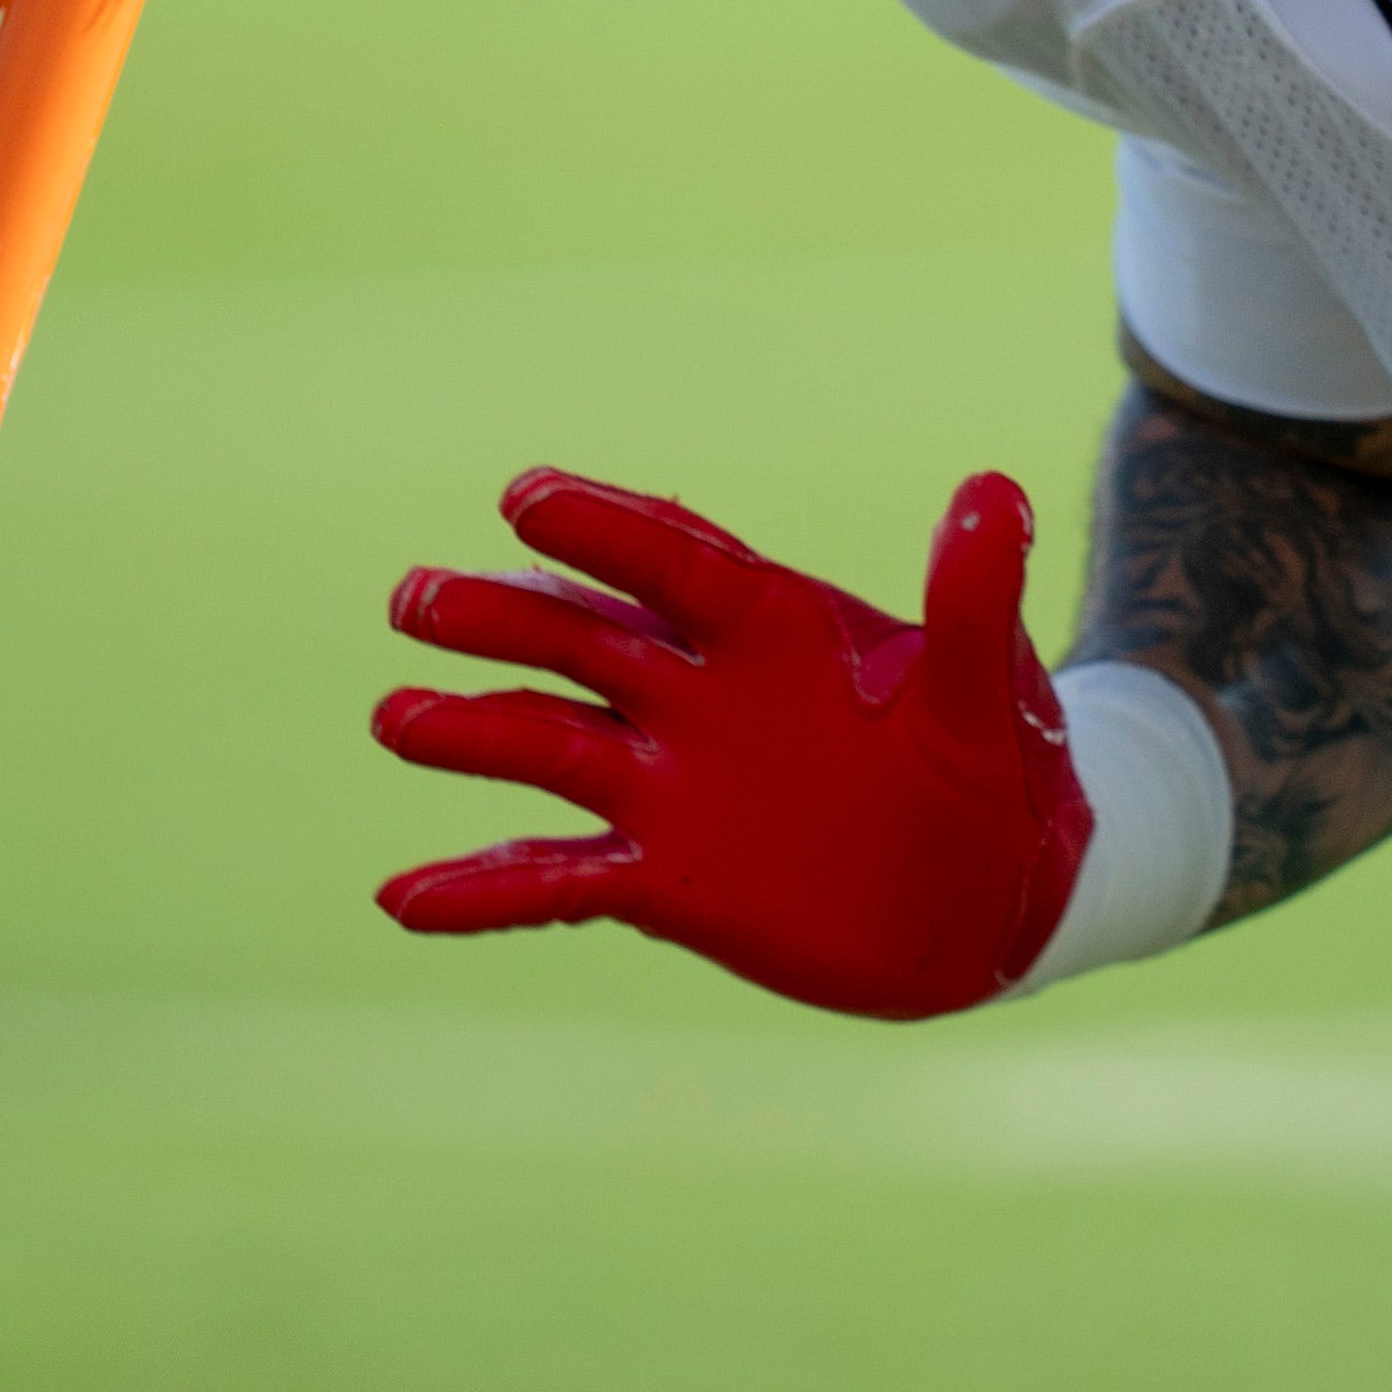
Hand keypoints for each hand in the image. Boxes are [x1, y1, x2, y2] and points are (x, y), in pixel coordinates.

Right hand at [373, 469, 1090, 1020]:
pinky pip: (557, 881)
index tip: (526, 498)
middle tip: (417, 600)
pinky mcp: (662, 881)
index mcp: (772, 627)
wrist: (993, 893)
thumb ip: (974, 601)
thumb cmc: (996, 767)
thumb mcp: (990, 689)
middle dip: (503, 619)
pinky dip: (483, 890)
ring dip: (473, 734)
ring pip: (549, 748)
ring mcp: (669, 786)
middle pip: (581, 643)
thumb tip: (996, 493)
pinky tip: (404, 898)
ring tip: (396, 721)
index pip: (675, 564)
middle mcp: (699, 695)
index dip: (604, 534)